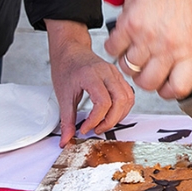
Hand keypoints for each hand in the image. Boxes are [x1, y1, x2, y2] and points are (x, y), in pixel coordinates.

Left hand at [45, 20, 134, 144]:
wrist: (70, 50)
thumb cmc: (66, 68)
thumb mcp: (63, 96)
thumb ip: (66, 120)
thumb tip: (66, 140)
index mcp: (91, 75)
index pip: (103, 102)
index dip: (95, 120)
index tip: (85, 128)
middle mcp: (106, 72)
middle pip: (120, 101)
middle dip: (110, 121)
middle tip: (97, 129)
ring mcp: (115, 73)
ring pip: (128, 98)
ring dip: (119, 116)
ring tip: (104, 123)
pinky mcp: (118, 76)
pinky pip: (128, 94)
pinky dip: (123, 108)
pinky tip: (111, 114)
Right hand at [104, 0, 191, 99]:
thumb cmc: (178, 4)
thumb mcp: (189, 33)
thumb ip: (180, 57)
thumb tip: (169, 82)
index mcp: (186, 49)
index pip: (179, 87)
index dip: (168, 92)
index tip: (162, 87)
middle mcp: (167, 46)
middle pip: (147, 83)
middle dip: (142, 78)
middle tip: (142, 66)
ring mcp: (146, 36)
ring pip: (127, 68)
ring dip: (127, 61)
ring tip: (133, 46)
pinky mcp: (128, 26)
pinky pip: (113, 50)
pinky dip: (114, 46)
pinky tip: (123, 36)